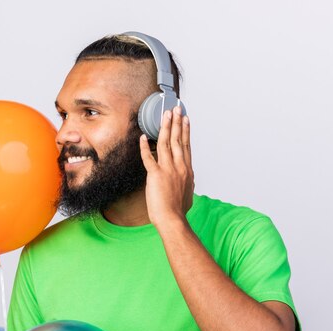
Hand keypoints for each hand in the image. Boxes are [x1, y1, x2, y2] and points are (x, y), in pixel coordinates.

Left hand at [139, 106, 193, 230]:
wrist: (172, 219)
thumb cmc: (178, 211)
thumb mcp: (188, 194)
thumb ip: (188, 184)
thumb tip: (189, 182)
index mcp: (187, 170)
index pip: (186, 146)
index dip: (185, 131)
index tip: (185, 119)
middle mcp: (179, 167)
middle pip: (178, 140)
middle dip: (177, 122)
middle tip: (176, 109)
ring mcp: (168, 170)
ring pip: (166, 144)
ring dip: (166, 127)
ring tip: (166, 115)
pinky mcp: (155, 175)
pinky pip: (149, 157)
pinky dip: (144, 147)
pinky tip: (142, 137)